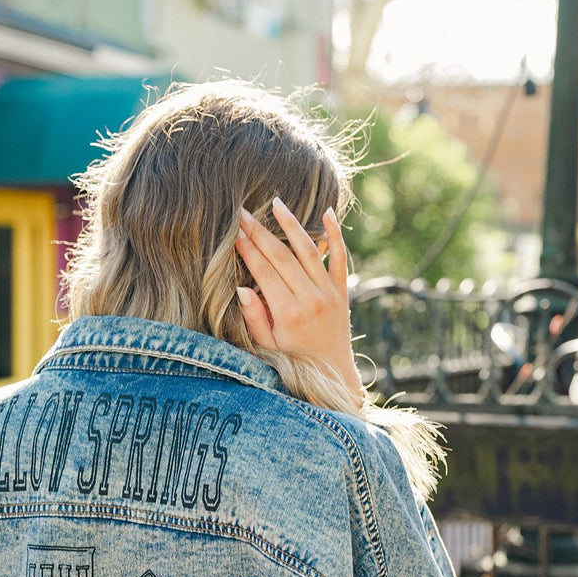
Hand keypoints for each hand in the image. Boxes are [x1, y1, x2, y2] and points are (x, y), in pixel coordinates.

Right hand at [234, 198, 362, 399]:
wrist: (331, 373)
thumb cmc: (291, 360)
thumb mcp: (266, 346)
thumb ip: (253, 317)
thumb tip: (242, 288)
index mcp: (288, 313)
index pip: (264, 272)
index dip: (248, 250)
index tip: (235, 233)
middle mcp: (311, 299)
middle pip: (282, 256)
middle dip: (261, 232)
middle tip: (244, 213)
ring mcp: (329, 293)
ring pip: (309, 250)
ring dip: (292, 224)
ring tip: (276, 203)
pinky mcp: (342, 291)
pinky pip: (341, 257)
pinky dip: (335, 234)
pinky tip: (327, 212)